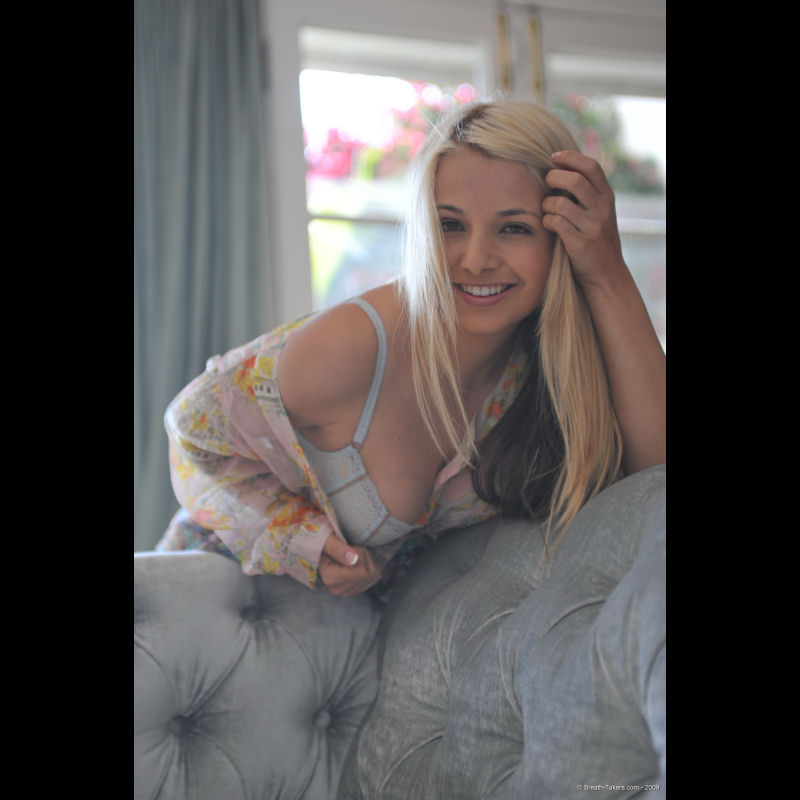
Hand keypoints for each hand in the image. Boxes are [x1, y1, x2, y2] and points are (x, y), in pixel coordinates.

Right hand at [318, 532, 381, 596]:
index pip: (362, 571)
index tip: (349, 547)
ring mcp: (348, 592)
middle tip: (351, 550)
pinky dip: (370, 565)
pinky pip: (376, 576)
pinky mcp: (356, 590)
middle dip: (365, 556)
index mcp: (330, 578)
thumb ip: (338, 549)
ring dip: (368, 560)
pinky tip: (357, 562)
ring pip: (374, 574)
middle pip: (369, 572)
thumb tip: (353, 559)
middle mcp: (338, 590)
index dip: (360, 553)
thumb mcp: (327, 540)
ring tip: (353, 555)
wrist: (321, 549)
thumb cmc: (324, 542)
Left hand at [542, 150, 628, 293]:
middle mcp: (602, 209)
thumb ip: (587, 193)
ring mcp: (592, 227)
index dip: (570, 157)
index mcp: (607, 197)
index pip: (591, 167)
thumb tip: (559, 168)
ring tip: (547, 209)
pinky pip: (555, 222)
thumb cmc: (596, 239)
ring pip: (560, 202)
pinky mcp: (580, 243)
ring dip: (547, 203)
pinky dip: (546, 221)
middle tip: (546, 182)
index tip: (554, 157)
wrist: (606, 273)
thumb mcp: (600, 212)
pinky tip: (548, 224)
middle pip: (574, 181)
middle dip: (554, 177)